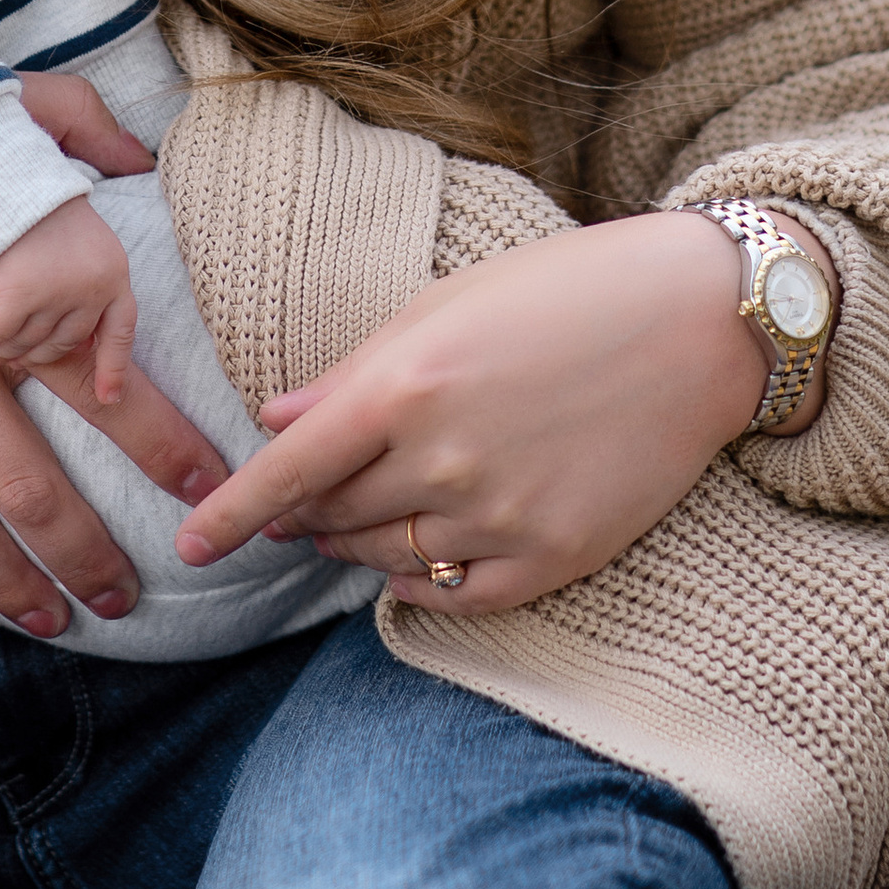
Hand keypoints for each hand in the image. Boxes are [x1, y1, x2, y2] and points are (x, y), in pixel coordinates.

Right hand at [0, 197, 138, 399]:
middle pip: (63, 342)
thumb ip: (84, 287)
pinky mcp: (19, 296)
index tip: (108, 397)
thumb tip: (63, 345)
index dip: (112, 367)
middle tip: (8, 360)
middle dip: (33, 354)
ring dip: (1, 351)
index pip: (120, 332)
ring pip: (27, 341)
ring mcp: (57, 294)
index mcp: (115, 275)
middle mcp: (92, 289)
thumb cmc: (40, 208)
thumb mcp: (82, 242)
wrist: (11, 177)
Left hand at [170, 210, 825, 616]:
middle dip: (302, 517)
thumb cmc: (564, 292)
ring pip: (389, 559)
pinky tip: (410, 570)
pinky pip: (459, 596)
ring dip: (354, 548)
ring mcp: (502, 514)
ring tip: (346, 529)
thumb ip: (354, 374)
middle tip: (292, 509)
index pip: (287, 470)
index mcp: (406, 384)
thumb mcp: (443, 308)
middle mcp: (445, 457)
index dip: (230, 513)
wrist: (698, 322)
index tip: (189, 547)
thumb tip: (274, 420)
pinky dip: (421, 588)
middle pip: (335, 517)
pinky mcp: (556, 554)